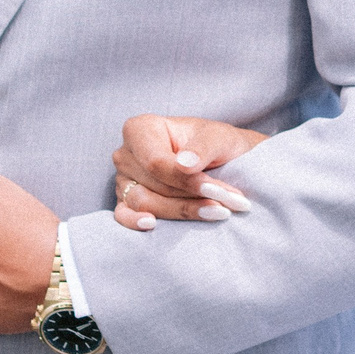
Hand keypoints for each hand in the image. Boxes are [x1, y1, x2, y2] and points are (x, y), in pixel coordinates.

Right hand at [112, 115, 267, 230]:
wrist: (222, 160)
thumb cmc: (216, 144)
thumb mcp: (218, 137)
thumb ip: (203, 147)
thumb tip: (184, 164)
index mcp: (141, 129)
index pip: (157, 162)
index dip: (186, 180)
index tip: (217, 190)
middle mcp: (126, 154)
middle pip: (155, 185)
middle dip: (194, 196)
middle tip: (231, 203)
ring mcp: (123, 179)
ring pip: (145, 203)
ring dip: (183, 211)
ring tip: (218, 212)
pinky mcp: (125, 202)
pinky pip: (123, 215)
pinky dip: (135, 222)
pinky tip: (153, 225)